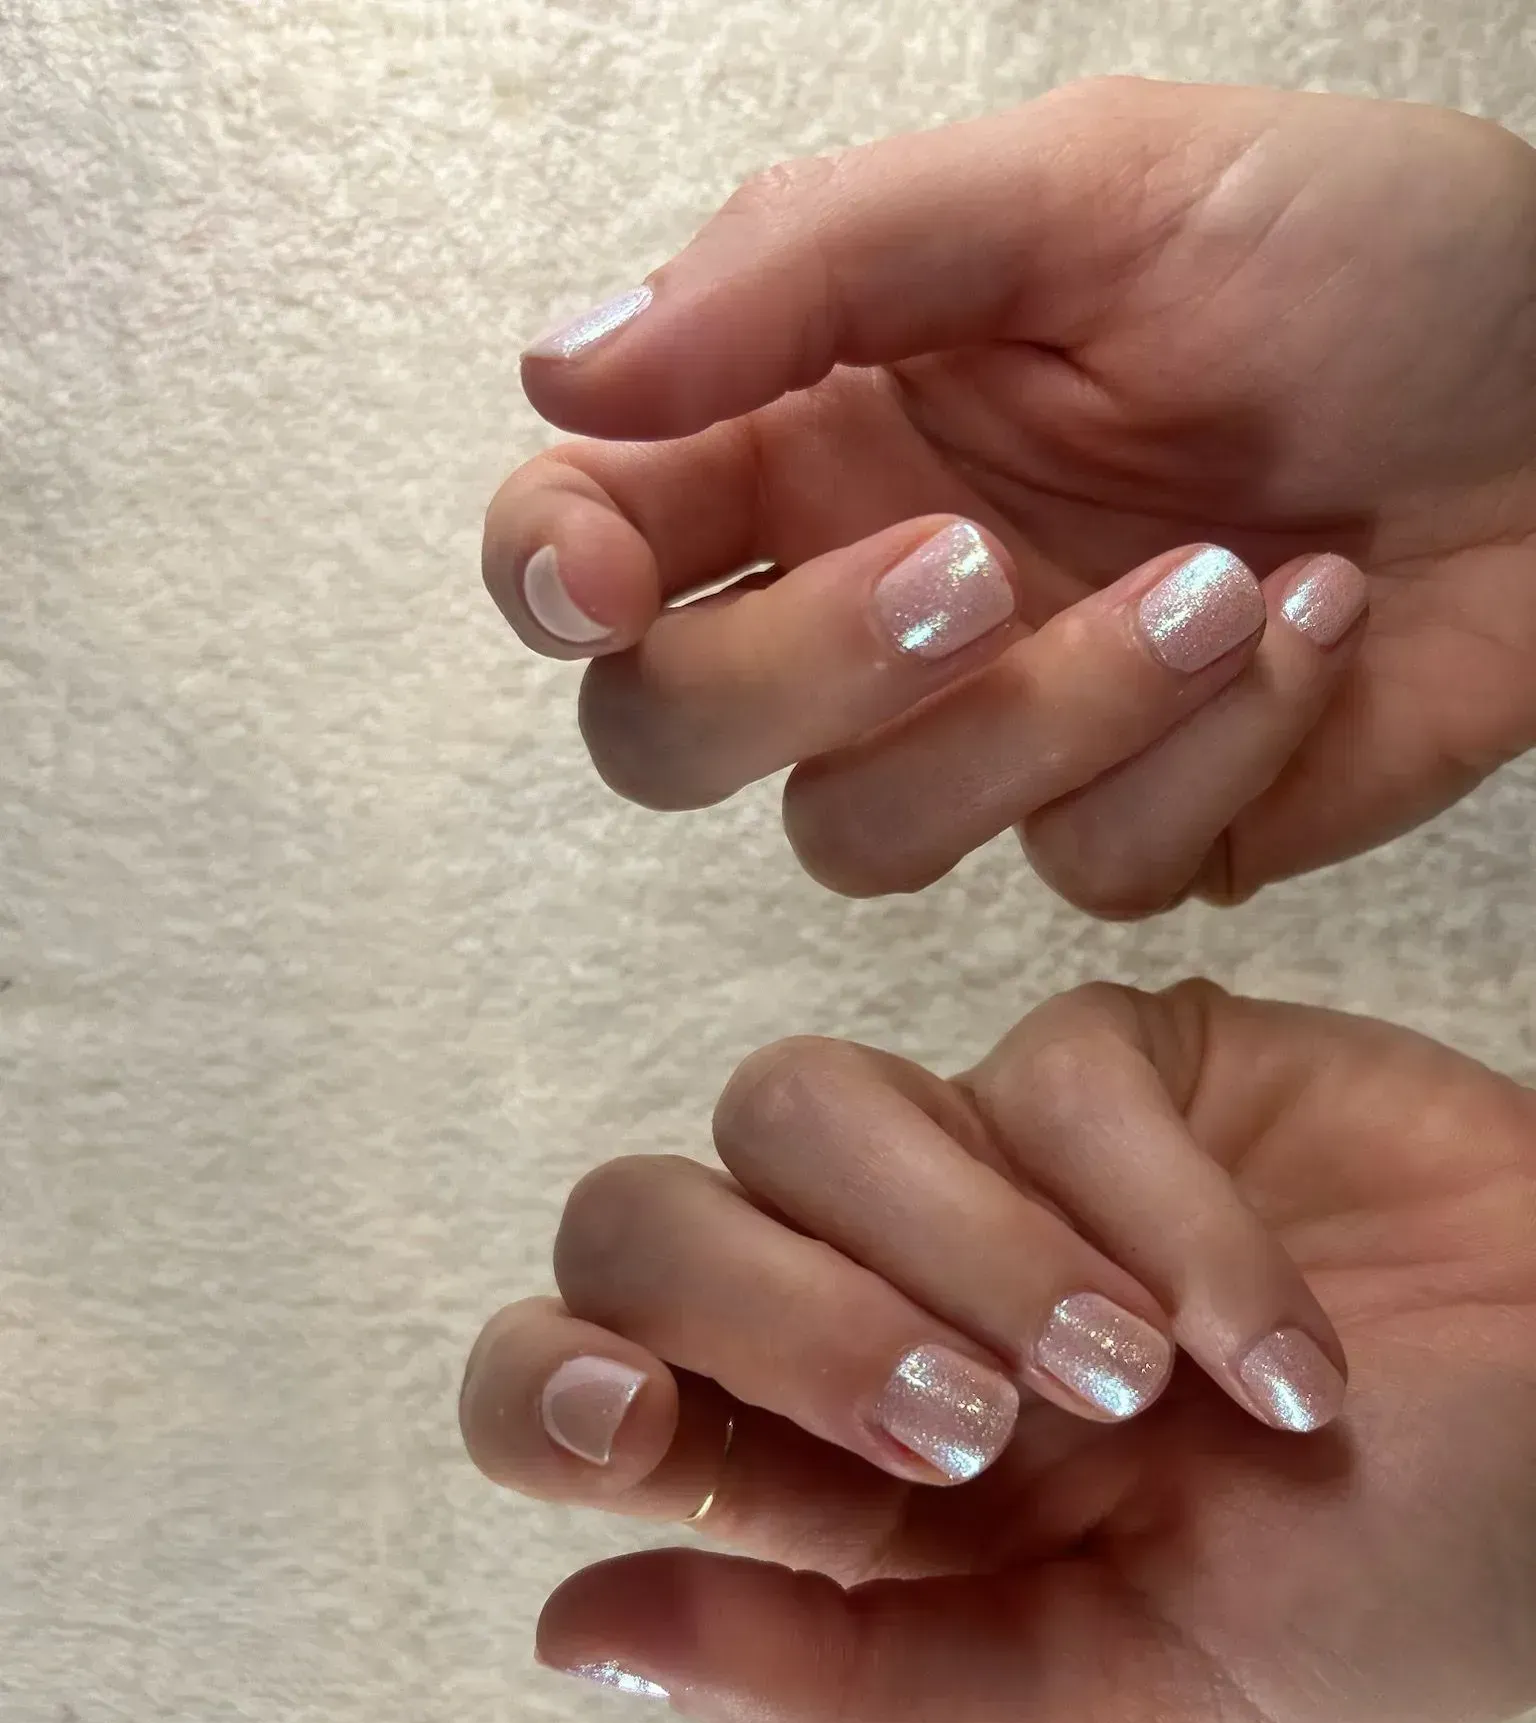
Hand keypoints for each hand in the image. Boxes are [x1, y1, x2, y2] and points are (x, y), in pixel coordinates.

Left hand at [461, 981, 1535, 1722]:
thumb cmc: (1364, 1599)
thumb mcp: (1108, 1693)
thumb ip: (842, 1689)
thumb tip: (569, 1631)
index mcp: (823, 1479)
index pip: (575, 1388)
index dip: (549, 1384)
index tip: (633, 1424)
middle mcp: (861, 1302)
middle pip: (646, 1217)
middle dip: (781, 1318)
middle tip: (973, 1435)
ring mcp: (976, 1165)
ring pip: (799, 1105)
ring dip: (959, 1247)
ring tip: (1126, 1384)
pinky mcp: (1109, 1063)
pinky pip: (1041, 1067)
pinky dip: (1153, 1209)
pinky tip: (1274, 1339)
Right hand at [485, 78, 1535, 912]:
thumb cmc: (1356, 260)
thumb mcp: (1082, 192)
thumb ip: (810, 266)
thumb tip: (562, 367)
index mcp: (822, 430)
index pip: (591, 539)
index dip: (554, 576)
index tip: (608, 573)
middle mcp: (871, 601)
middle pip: (670, 735)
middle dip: (799, 673)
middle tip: (968, 567)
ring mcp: (993, 735)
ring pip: (862, 835)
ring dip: (1047, 717)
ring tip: (1227, 580)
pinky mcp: (1125, 829)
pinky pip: (1079, 865)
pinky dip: (1209, 748)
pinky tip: (1317, 624)